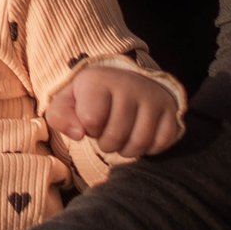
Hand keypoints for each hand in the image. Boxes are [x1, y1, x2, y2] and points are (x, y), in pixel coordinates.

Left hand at [46, 63, 183, 161]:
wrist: (127, 84)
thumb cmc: (93, 98)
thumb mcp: (68, 102)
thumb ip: (60, 116)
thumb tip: (78, 134)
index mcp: (99, 80)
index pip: (90, 121)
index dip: (88, 128)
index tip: (91, 118)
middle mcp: (129, 84)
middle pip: (114, 137)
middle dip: (106, 143)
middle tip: (107, 131)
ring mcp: (153, 98)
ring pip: (138, 144)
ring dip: (126, 149)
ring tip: (122, 136)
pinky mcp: (171, 111)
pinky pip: (160, 144)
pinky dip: (148, 149)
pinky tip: (139, 136)